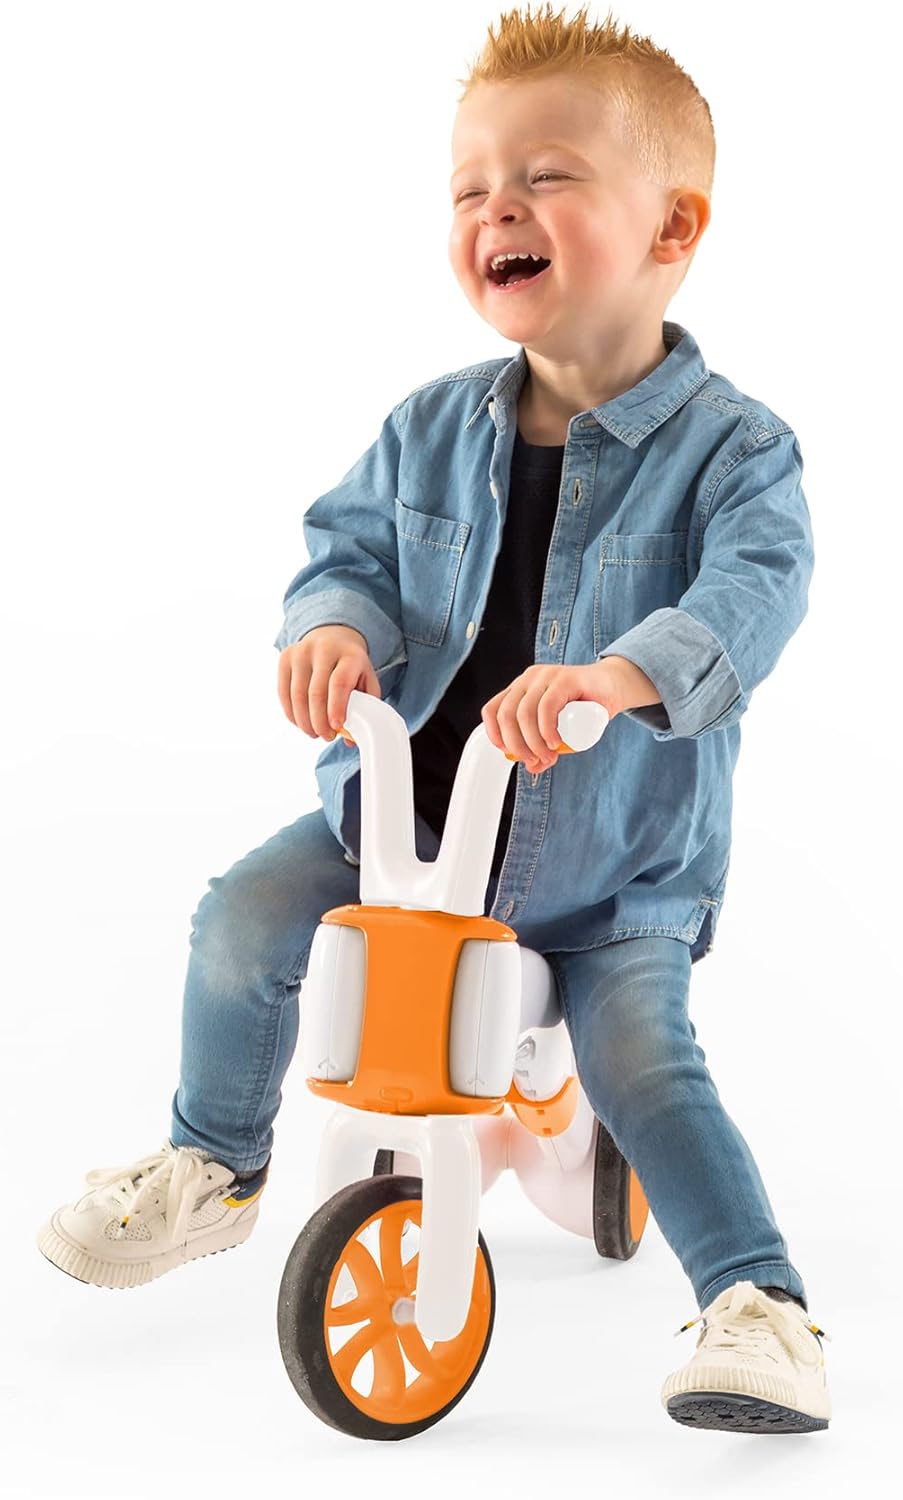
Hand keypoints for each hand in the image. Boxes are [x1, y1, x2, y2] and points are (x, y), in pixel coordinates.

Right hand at [277, 625, 379, 741]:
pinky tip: (301, 722)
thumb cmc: (350, 666)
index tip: (336, 727)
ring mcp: (301, 652)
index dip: (336, 708)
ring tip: (314, 733)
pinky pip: (284, 692)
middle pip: (316, 693)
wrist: (332, 637)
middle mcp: (324, 650)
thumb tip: (349, 739)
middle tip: (326, 736)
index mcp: (349, 655)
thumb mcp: (366, 679)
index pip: (339, 683)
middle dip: (319, 722)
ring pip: (297, 695)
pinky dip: (291, 713)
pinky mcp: (285, 658)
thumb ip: (364, 707)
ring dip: (304, 721)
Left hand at [480, 659, 655, 770]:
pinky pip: (546, 706)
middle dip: (517, 744)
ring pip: (525, 713)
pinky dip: (546, 730)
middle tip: (534, 760)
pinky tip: (554, 743)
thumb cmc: (585, 708)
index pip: (492, 709)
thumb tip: (531, 768)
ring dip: (533, 742)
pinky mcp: (565, 679)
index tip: (508, 752)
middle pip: (506, 714)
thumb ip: (544, 747)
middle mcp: (528, 679)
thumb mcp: (559, 730)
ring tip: (548, 756)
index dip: (494, 734)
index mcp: (520, 688)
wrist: (614, 687)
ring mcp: (546, 676)